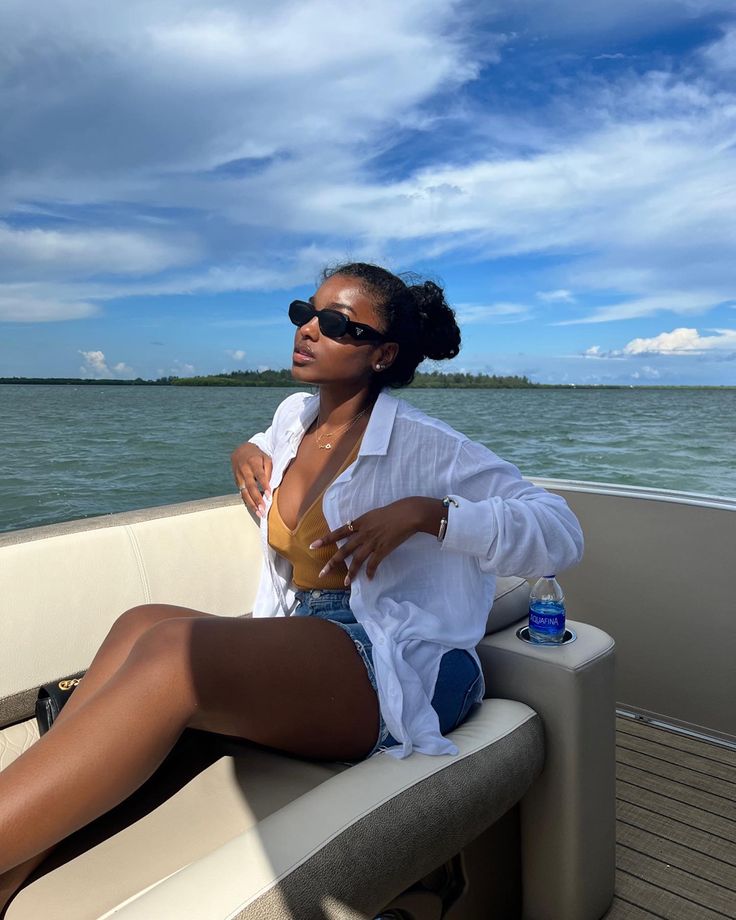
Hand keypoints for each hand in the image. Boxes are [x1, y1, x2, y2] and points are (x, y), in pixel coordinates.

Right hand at [231, 442, 272, 516]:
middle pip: (250, 486)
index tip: (269, 495)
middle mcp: (244, 470)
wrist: (240, 451)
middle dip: (257, 498)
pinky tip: (254, 509)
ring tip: (259, 513)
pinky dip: (248, 501)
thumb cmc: (257, 456)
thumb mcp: (266, 458)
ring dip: (251, 504)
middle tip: (263, 509)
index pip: (259, 475)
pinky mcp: (236, 482)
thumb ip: (268, 471)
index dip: (264, 485)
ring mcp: (238, 476)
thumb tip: (270, 485)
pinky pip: (242, 493)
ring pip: (244, 492)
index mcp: (253, 462)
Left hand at [310, 497, 442, 584]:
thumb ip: (364, 523)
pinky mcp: (383, 549)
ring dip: (351, 572)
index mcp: (360, 522)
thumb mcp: (374, 514)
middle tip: (322, 573)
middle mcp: (363, 533)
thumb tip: (357, 529)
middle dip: (332, 563)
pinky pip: (373, 563)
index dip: (326, 540)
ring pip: (357, 560)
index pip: (339, 532)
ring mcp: (372, 542)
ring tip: (346, 582)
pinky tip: (368, 579)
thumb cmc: (393, 511)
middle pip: (344, 550)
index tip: (313, 546)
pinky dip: (370, 571)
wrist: (408, 514)